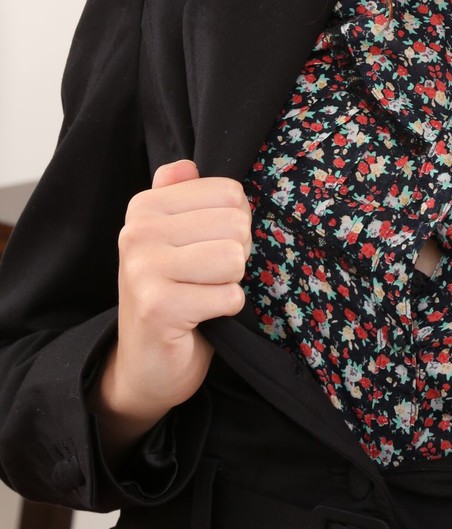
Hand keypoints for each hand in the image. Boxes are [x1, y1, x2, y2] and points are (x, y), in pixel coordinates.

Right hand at [91, 160, 251, 443]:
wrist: (146, 364)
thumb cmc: (173, 292)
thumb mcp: (175, 238)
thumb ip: (181, 195)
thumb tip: (188, 164)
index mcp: (145, 206)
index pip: (230, 193)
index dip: (235, 224)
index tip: (207, 247)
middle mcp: (137, 231)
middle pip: (236, 224)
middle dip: (236, 256)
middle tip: (205, 277)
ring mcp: (143, 269)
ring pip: (234, 258)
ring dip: (230, 283)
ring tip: (202, 294)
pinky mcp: (158, 307)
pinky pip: (229, 296)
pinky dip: (225, 310)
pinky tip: (199, 317)